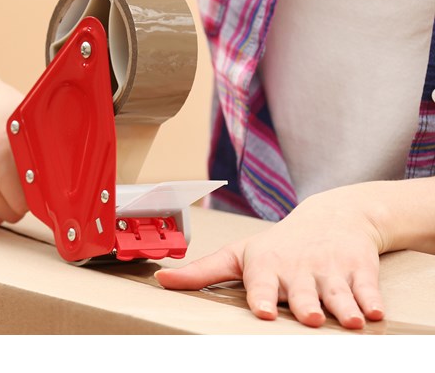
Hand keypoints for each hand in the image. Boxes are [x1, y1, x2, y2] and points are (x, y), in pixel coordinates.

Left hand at [155, 186, 386, 328]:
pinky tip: (375, 312)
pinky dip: (372, 300)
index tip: (261, 310)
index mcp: (267, 266)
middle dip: (307, 305)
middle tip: (308, 317)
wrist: (334, 214)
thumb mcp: (239, 254)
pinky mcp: (360, 270)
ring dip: (343, 307)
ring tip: (350, 321)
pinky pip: (367, 289)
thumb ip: (202, 272)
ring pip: (337, 294)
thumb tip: (160, 281)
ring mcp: (330, 270)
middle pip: (303, 294)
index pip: (262, 284)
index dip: (262, 296)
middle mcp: (299, 269)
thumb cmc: (278, 244)